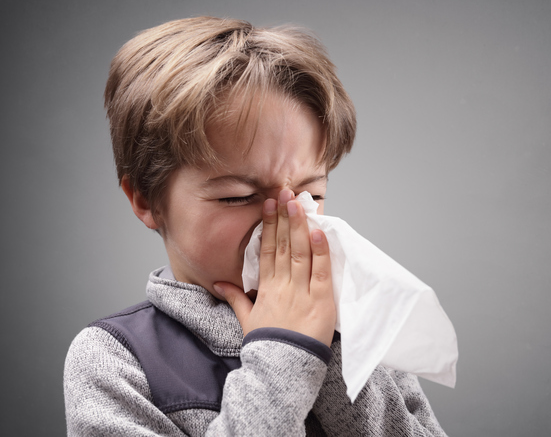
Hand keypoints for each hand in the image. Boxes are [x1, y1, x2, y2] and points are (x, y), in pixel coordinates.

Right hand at [214, 189, 335, 346]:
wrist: (282, 370)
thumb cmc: (267, 345)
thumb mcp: (247, 320)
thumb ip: (235, 298)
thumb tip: (218, 284)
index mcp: (266, 288)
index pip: (266, 250)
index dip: (268, 226)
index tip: (269, 205)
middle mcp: (283, 286)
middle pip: (283, 245)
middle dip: (284, 217)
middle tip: (284, 192)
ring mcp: (302, 292)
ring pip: (300, 253)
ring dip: (299, 226)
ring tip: (298, 203)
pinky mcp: (321, 301)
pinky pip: (321, 272)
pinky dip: (320, 251)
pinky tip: (318, 232)